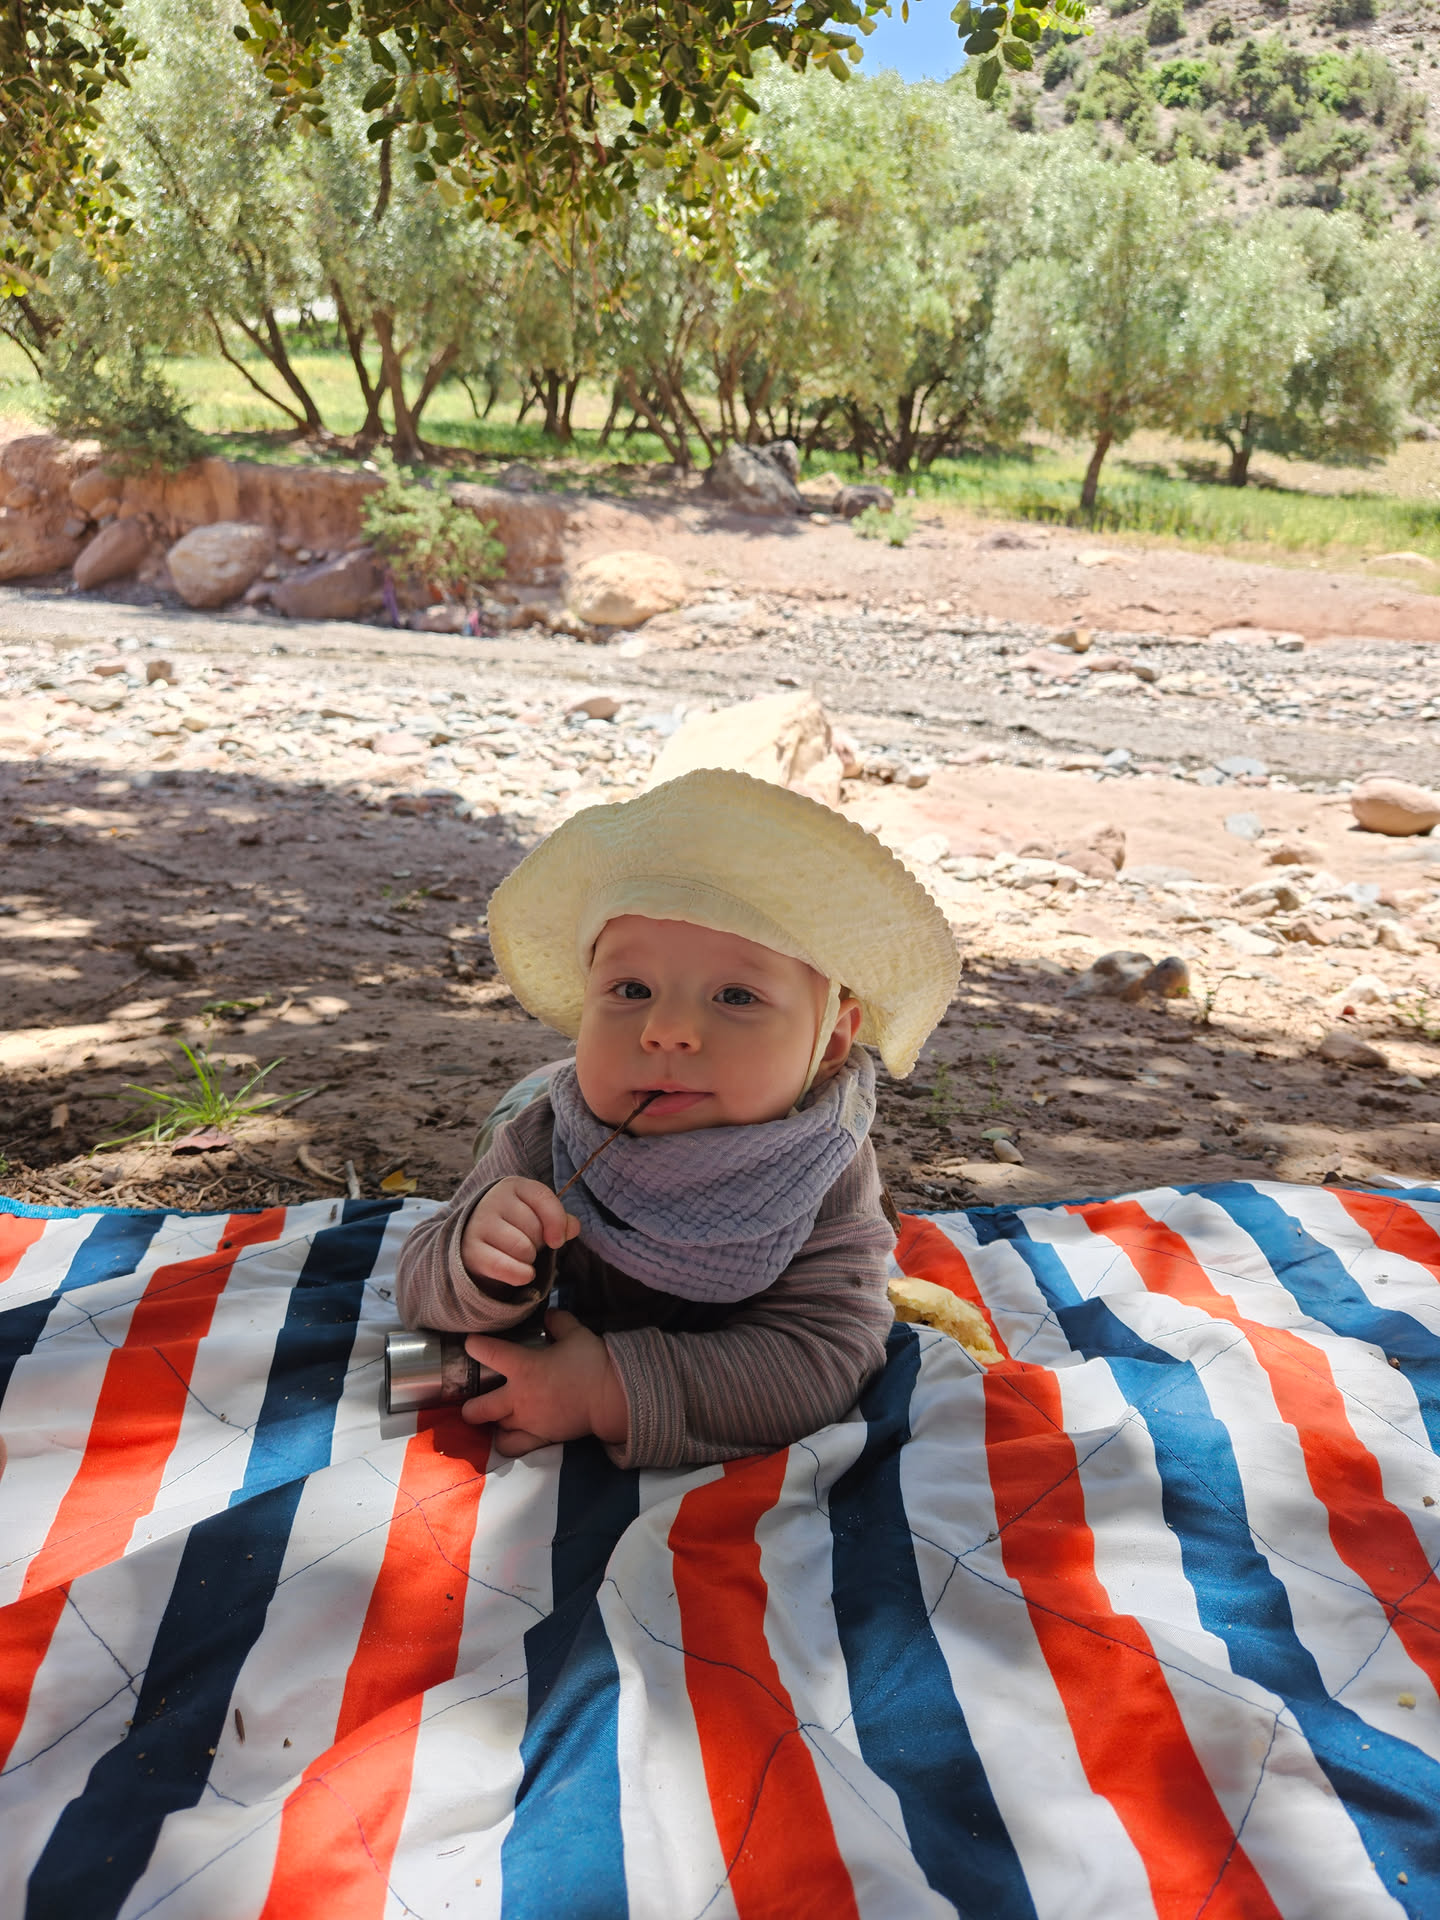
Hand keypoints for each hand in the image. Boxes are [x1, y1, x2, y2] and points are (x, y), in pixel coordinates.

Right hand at [459, 1175, 578, 1289]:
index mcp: (514, 1186)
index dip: (557, 1222)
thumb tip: (574, 1227)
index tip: (558, 1241)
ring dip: (528, 1259)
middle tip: (528, 1244)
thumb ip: (559, 1220)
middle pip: (535, 1228)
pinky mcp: (470, 1250)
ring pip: (522, 1248)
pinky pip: (502, 1266)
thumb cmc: (515, 1226)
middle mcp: (494, 1200)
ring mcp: (480, 1224)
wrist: (476, 1240)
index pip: (543, 1198)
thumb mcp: (538, 1216)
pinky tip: (523, 1274)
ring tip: (520, 1256)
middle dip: (538, 1243)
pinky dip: (519, 1274)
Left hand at [462, 1310, 628, 1456]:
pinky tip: (508, 1436)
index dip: (475, 1346)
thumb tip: (549, 1316)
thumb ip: (558, 1322)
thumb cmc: (591, 1362)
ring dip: (491, 1423)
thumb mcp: (575, 1333)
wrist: (612, 1397)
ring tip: (493, 1418)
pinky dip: (507, 1443)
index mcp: (523, 1367)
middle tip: (474, 1399)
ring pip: (494, 1428)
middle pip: (477, 1409)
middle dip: (470, 1406)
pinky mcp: (540, 1438)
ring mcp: (527, 1421)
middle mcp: (518, 1397)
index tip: (471, 1343)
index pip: (487, 1353)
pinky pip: (513, 1447)